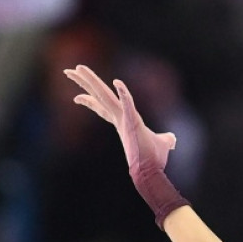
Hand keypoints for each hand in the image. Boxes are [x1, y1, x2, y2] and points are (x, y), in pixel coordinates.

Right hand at [65, 64, 188, 228]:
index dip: (91, 101)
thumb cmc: (154, 160)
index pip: (104, 107)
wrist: (151, 173)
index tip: (77, 97)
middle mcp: (120, 119)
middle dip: (85, 82)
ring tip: (78, 68)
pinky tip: (118, 82)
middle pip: (100, 96)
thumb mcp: (162, 144)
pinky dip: (124, 95)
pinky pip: (128, 106)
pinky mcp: (132, 124)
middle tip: (69, 71)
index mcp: (125, 121)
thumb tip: (173, 140)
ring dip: (92, 81)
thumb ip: (166, 139)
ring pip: (105, 96)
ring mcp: (124, 120)